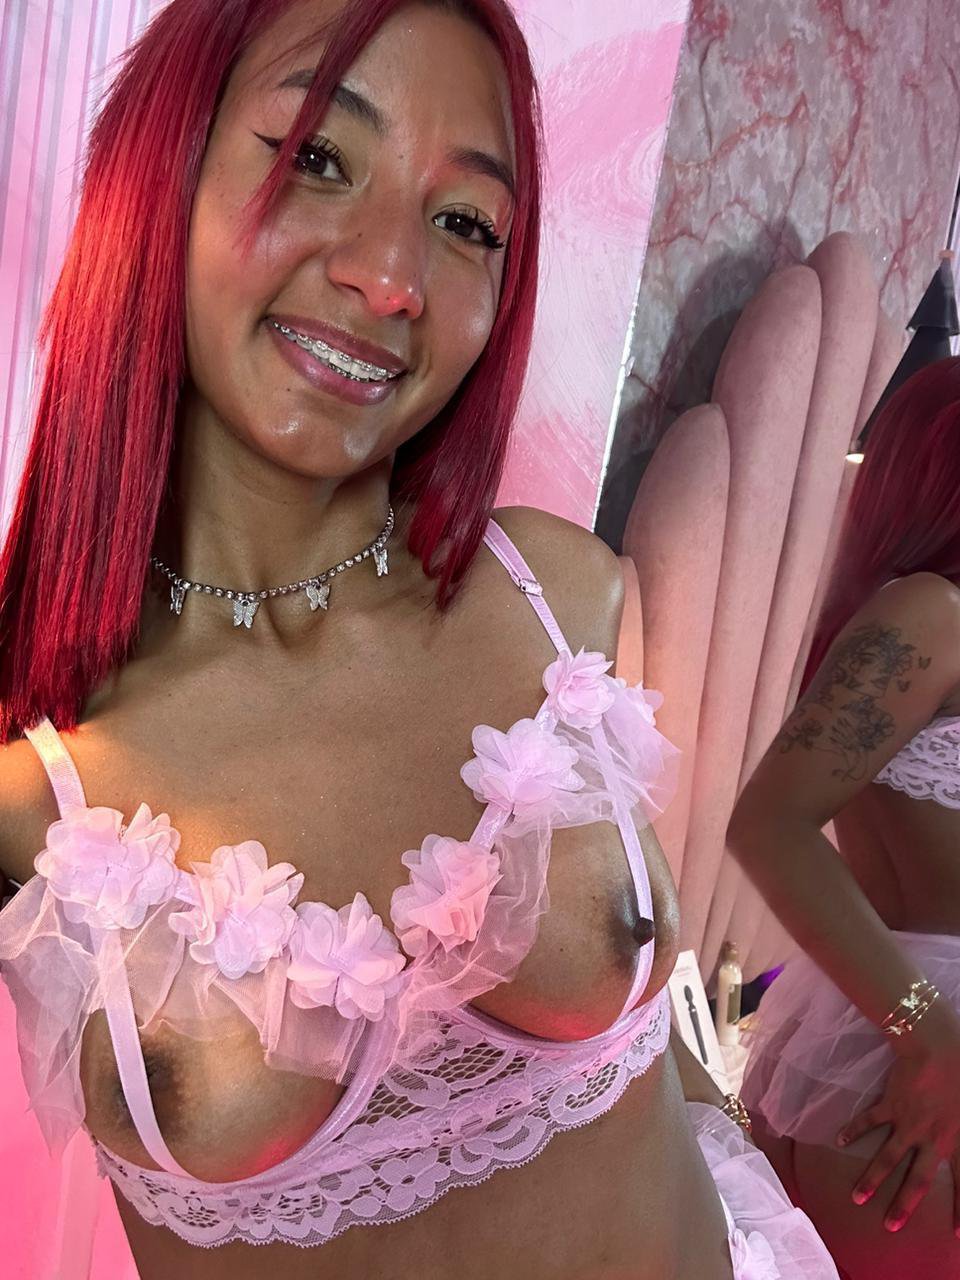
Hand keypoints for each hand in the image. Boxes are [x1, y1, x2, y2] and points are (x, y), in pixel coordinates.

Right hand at [836, 1005, 959, 1232]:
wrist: (938, 1047)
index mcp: (957, 1140)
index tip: (958, 1233)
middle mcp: (932, 1138)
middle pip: (917, 1180)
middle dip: (903, 1205)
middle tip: (890, 1227)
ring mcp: (908, 1123)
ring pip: (887, 1157)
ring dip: (872, 1179)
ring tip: (857, 1198)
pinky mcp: (891, 1104)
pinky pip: (870, 1121)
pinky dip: (854, 1130)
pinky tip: (840, 1139)